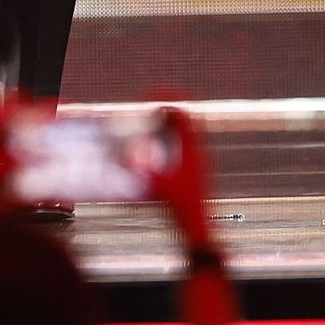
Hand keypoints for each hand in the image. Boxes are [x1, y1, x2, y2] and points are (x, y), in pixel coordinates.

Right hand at [147, 106, 212, 249]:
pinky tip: (156, 144)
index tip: (149, 95)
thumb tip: (126, 154)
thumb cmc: (182, 210)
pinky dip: (171, 135)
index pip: (183, 112)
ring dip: (170, 120)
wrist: (198, 229)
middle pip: (187, 116)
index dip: (167, 99)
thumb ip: (143, 172)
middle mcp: (198, 149)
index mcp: (193, 148)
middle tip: (149, 102)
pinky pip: (185, 142)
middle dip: (168, 105)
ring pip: (187, 129)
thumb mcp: (159, 189)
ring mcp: (198, 159)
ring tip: (151, 118)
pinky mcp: (195, 169)